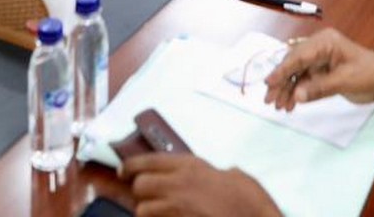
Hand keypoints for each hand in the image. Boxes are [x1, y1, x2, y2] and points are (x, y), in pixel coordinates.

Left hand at [121, 154, 280, 216]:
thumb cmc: (250, 200)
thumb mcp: (235, 176)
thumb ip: (214, 173)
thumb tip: (216, 176)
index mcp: (191, 166)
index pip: (149, 161)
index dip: (131, 165)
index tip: (123, 170)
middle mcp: (178, 185)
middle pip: (140, 185)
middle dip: (140, 190)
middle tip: (145, 193)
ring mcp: (176, 210)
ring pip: (143, 210)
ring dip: (148, 211)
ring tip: (158, 212)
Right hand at [262, 28, 373, 109]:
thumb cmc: (369, 75)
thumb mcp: (344, 81)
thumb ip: (319, 88)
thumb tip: (296, 95)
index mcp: (325, 42)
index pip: (298, 56)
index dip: (281, 70)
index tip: (269, 83)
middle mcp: (319, 47)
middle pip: (293, 64)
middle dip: (280, 82)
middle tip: (269, 100)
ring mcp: (319, 59)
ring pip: (296, 73)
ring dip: (287, 89)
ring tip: (279, 107)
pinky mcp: (321, 71)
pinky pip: (304, 80)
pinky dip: (297, 92)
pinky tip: (290, 104)